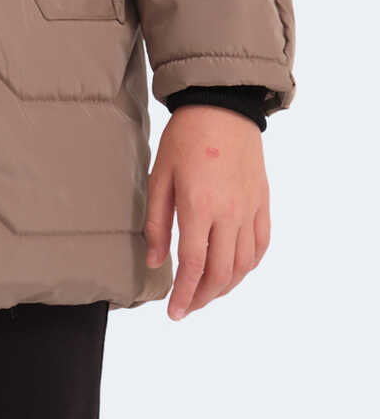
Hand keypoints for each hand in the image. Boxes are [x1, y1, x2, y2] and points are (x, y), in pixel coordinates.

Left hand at [144, 105, 269, 319]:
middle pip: (221, 273)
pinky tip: (235, 271)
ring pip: (243, 265)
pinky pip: (261, 245)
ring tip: (207, 294)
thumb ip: (157, 222)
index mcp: (199, 206)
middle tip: (187, 308)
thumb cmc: (185, 137)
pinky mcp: (263, 202)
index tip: (174, 312)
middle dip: (203, 298)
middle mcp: (229, 214)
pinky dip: (248, 266)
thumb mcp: (160, 175)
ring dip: (226, 287)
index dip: (184, 294)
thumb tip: (156, 261)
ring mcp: (250, 209)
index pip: (194, 266)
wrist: (222, 107)